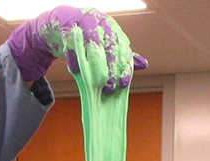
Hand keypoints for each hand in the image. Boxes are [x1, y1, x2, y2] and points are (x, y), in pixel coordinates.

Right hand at [8, 5, 146, 91]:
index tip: (123, 84)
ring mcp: (86, 24)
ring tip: (95, 83)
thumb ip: (123, 56)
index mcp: (114, 30)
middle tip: (109, 88)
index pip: (123, 50)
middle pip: (110, 48)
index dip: (124, 68)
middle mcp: (103, 25)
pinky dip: (73, 57)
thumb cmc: (90, 38)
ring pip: (93, 45)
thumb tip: (144, 64)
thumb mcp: (108, 46)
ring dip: (95, 66)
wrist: (65, 22)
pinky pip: (72, 44)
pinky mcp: (69, 27)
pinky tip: (74, 70)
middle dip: (110, 70)